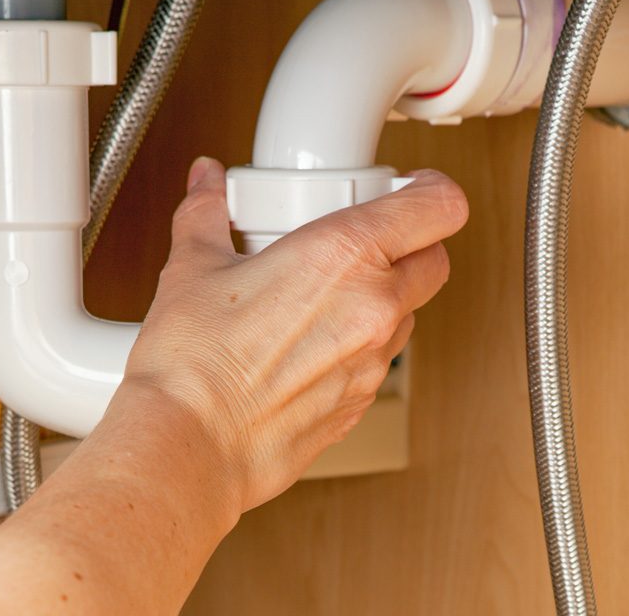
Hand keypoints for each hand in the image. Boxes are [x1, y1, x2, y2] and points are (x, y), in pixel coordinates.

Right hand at [120, 157, 467, 511]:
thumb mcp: (194, 266)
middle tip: (366, 235)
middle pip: (436, 259)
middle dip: (412, 242)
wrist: (189, 445)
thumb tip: (206, 184)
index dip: (432, 190)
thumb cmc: (194, 364)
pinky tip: (310, 341)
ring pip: (409, 312)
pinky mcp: (359, 404)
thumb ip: (207, 213)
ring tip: (326, 291)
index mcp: (345, 256)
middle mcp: (373, 307)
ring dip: (385, 296)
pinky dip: (359, 344)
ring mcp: (372, 361)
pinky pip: (378, 360)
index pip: (438, 207)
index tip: (412, 186)